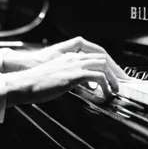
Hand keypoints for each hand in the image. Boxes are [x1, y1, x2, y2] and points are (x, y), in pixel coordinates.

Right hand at [3, 36, 129, 81]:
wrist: (26, 83)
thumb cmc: (38, 82)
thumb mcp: (58, 76)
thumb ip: (71, 77)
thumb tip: (85, 85)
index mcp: (68, 55)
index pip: (94, 55)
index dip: (108, 64)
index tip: (115, 75)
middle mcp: (73, 57)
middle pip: (102, 57)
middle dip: (115, 70)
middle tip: (122, 82)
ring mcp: (74, 64)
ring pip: (102, 65)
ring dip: (113, 78)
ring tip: (116, 89)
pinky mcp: (73, 74)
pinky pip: (97, 76)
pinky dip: (106, 85)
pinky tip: (106, 94)